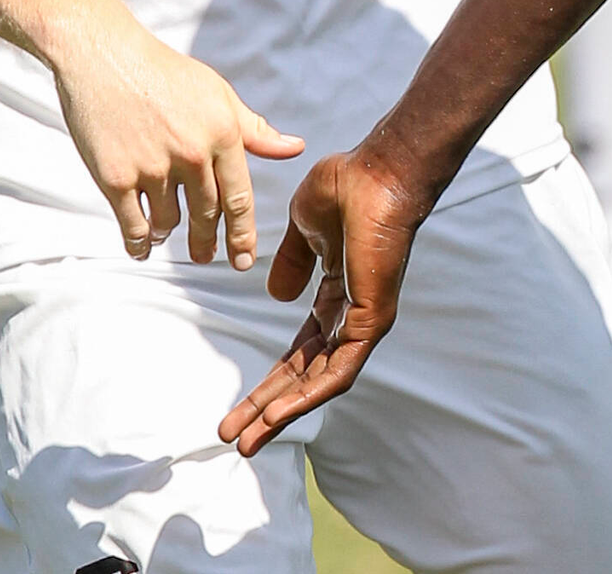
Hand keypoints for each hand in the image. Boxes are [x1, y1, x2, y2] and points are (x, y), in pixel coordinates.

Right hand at [50, 10, 302, 267]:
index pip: (240, 198)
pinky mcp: (116, 177)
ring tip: (169, 231)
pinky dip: (140, 243)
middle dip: (209, 243)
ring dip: (170, 233)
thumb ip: (255, 129)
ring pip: (170, 222)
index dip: (243, 235)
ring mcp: (153, 167)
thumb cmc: (167, 74)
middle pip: (208, 216)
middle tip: (207, 257)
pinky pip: (134, 226)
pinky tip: (143, 246)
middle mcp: (193, 153)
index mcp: (223, 133)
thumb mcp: (218, 94)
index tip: (245, 260)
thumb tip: (295, 148)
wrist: (106, 57)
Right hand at [217, 146, 431, 453]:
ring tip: (247, 440)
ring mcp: (363, 321)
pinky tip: (278, 414)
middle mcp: (350, 316)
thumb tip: (277, 296)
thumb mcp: (304, 228)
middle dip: (267, 409)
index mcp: (335, 296)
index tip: (235, 411)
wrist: (377, 171)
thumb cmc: (348, 187)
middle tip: (234, 439)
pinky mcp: (372, 319)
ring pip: (320, 382)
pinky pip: (340, 369)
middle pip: (303, 376)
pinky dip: (310, 395)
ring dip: (283, 413)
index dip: (267, 383)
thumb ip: (291, 263)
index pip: (298, 354)